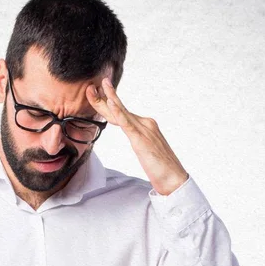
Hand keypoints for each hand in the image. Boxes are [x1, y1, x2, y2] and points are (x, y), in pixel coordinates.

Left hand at [86, 78, 188, 195]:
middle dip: (103, 98)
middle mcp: (145, 123)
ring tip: (99, 87)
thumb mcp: (146, 151)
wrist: (174, 178)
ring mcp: (144, 129)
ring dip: (109, 98)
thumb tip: (136, 141)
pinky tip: (111, 103)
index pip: (122, 113)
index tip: (96, 96)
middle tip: (90, 87)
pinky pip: (127, 123)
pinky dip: (118, 112)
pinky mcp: (141, 139)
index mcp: (146, 126)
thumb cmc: (161, 168)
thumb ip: (140, 142)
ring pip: (121, 112)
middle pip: (119, 110)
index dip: (107, 104)